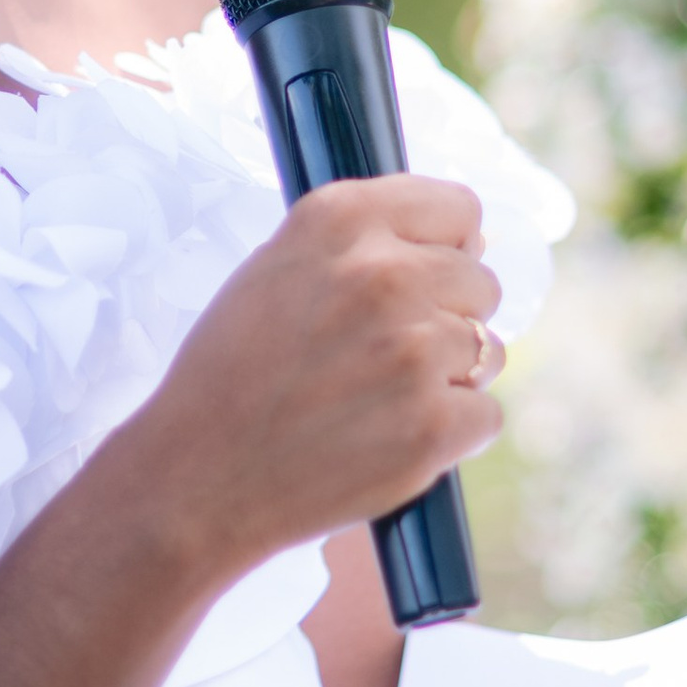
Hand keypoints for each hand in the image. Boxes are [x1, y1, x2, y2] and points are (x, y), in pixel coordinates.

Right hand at [126, 177, 503, 592]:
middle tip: (382, 357)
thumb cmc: (233, 371)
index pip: (459, 209)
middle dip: (445, 318)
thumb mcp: (277, 267)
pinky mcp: (433, 426)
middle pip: (481, 282)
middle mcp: (383, 274)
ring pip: (489, 351)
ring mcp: (413, 352)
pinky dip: (449, 434)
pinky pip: (484, 415)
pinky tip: (389, 439)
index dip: (445, 248)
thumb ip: (365, 243)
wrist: (197, 477)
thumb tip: (469, 248)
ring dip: (450, 378)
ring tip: (380, 400)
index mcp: (340, 221)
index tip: (420, 279)